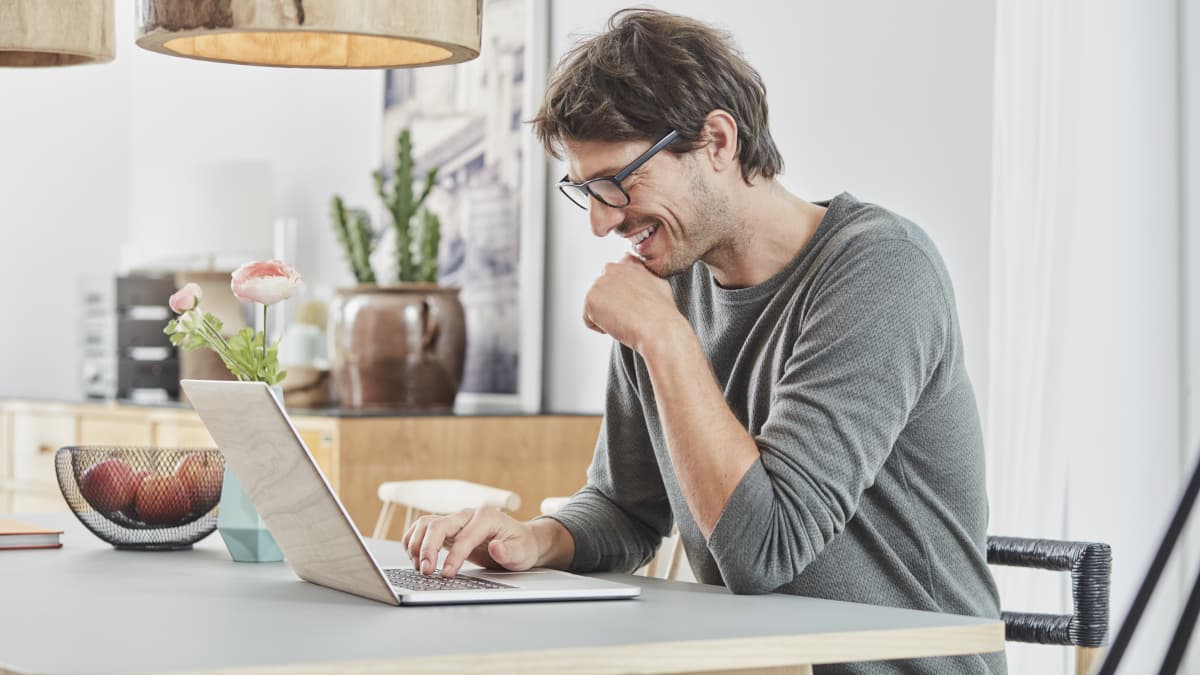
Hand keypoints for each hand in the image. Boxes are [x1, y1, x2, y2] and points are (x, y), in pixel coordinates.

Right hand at [401, 506, 541, 577]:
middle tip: (426, 571)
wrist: (521, 541)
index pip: (464, 537)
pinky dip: (414, 541)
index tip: (447, 574)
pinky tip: (416, 558)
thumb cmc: (521, 546)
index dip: (453, 556)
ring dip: (417, 544)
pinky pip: (424, 529)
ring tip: (419, 567)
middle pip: (438, 525)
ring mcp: (456, 521)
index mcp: (486, 517)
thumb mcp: (522, 552)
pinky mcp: (448, 530)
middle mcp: (468, 515)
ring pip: (427, 524)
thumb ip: (509, 551)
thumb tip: (496, 548)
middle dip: (428, 549)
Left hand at [583, 254, 678, 352]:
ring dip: (606, 316)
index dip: (620, 292)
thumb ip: (644, 274)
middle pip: (602, 291)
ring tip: (625, 321)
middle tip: (628, 315)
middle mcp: (611, 269)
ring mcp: (599, 283)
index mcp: (628, 262)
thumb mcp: (659, 282)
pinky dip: (600, 327)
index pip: (615, 273)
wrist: (657, 327)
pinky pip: (588, 319)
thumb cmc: (662, 311)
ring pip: (596, 305)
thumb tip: (641, 274)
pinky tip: (617, 327)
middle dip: (611, 304)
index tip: (628, 302)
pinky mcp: (591, 300)